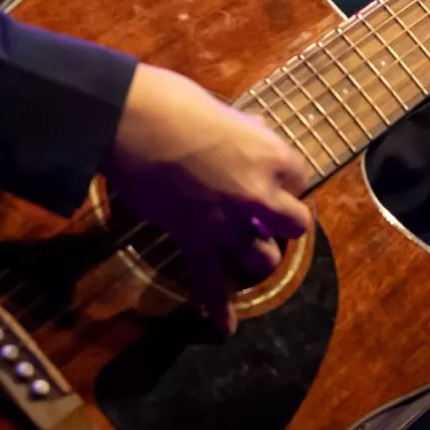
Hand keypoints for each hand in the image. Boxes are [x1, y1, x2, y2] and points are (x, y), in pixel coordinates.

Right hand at [103, 64, 311, 335]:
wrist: (129, 119)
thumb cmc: (173, 102)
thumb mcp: (223, 110)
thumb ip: (244, 133)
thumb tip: (250, 136)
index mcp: (271, 154)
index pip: (299, 175)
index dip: (280, 175)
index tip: (262, 169)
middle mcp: (259, 194)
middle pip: (295, 223)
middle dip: (279, 218)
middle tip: (258, 210)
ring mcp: (227, 222)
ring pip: (264, 258)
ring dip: (256, 253)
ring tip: (243, 246)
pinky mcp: (193, 238)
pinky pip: (210, 281)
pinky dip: (218, 307)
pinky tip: (224, 327)